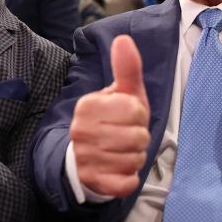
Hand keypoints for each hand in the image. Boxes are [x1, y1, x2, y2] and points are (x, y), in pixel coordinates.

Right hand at [71, 35, 150, 196]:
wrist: (84, 157)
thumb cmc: (111, 121)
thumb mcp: (121, 94)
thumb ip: (126, 68)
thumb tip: (123, 39)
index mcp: (88, 106)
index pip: (134, 110)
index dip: (138, 115)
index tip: (127, 117)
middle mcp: (82, 131)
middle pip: (138, 137)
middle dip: (139, 138)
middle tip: (126, 136)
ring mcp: (85, 158)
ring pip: (134, 160)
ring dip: (135, 157)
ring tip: (122, 152)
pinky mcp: (93, 181)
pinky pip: (126, 183)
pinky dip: (129, 178)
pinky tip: (119, 170)